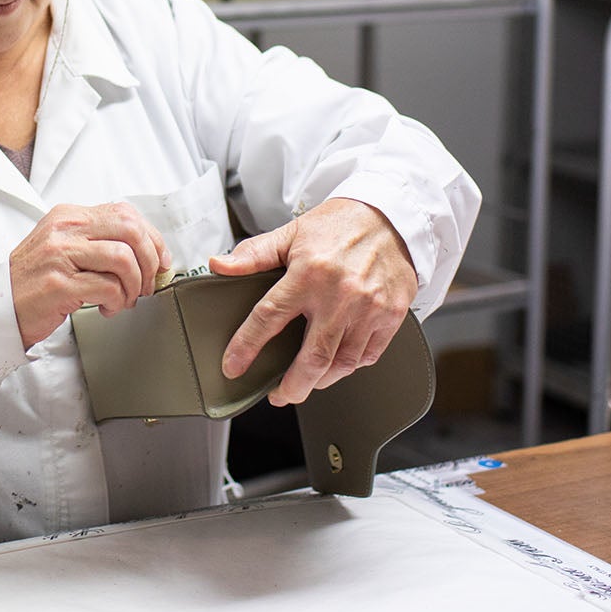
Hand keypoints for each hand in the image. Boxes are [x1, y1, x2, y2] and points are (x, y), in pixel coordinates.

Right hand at [10, 203, 170, 350]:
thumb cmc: (35, 281)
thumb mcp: (64, 247)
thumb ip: (98, 241)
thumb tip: (147, 251)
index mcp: (69, 216)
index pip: (126, 214)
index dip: (153, 238)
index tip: (161, 260)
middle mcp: (64, 229)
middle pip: (130, 231)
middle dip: (150, 262)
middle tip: (148, 284)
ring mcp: (60, 255)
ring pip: (123, 259)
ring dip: (134, 286)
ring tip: (126, 299)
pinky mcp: (59, 284)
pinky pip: (108, 287)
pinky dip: (117, 301)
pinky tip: (107, 308)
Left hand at [209, 198, 417, 405]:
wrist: (391, 216)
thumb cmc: (340, 225)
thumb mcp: (291, 232)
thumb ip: (253, 254)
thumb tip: (219, 265)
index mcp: (309, 273)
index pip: (269, 318)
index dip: (246, 346)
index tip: (233, 365)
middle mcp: (340, 295)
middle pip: (312, 358)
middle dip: (292, 386)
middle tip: (280, 395)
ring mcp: (369, 308)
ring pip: (341, 363)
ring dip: (320, 380)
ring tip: (306, 382)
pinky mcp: (392, 316)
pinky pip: (368, 356)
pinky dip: (349, 367)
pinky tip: (336, 364)